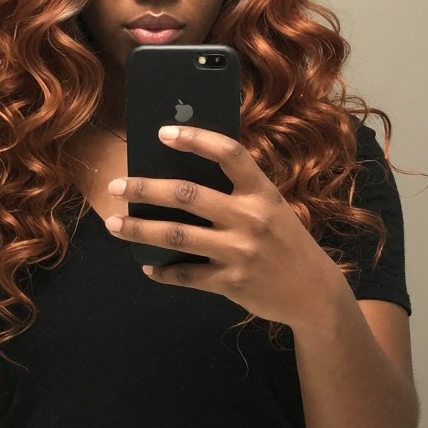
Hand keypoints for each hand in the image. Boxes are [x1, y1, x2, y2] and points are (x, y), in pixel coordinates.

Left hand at [104, 124, 335, 328]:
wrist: (314, 293)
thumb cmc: (286, 243)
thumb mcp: (273, 209)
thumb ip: (238, 194)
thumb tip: (181, 177)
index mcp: (262, 192)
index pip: (228, 154)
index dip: (195, 139)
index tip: (163, 133)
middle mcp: (250, 218)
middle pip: (186, 194)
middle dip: (145, 188)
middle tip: (117, 186)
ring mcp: (240, 252)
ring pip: (176, 236)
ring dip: (138, 230)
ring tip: (113, 225)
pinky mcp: (231, 283)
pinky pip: (185, 274)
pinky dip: (161, 271)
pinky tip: (147, 266)